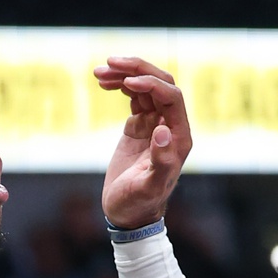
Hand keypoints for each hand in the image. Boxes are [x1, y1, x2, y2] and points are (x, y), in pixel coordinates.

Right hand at [96, 57, 192, 229]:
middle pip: (160, 84)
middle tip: (111, 62)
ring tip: (99, 71)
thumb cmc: (140, 204)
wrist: (128, 215)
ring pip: (145, 87)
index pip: (171, 97)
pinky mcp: (139, 126)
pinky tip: (102, 81)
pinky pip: (134, 96)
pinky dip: (119, 85)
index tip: (126, 83)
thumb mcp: (149, 187)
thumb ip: (161, 161)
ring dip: (125, 75)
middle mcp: (170, 126)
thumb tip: (163, 130)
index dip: (151, 84)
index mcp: (179, 137)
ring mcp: (154, 124)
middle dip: (138, 70)